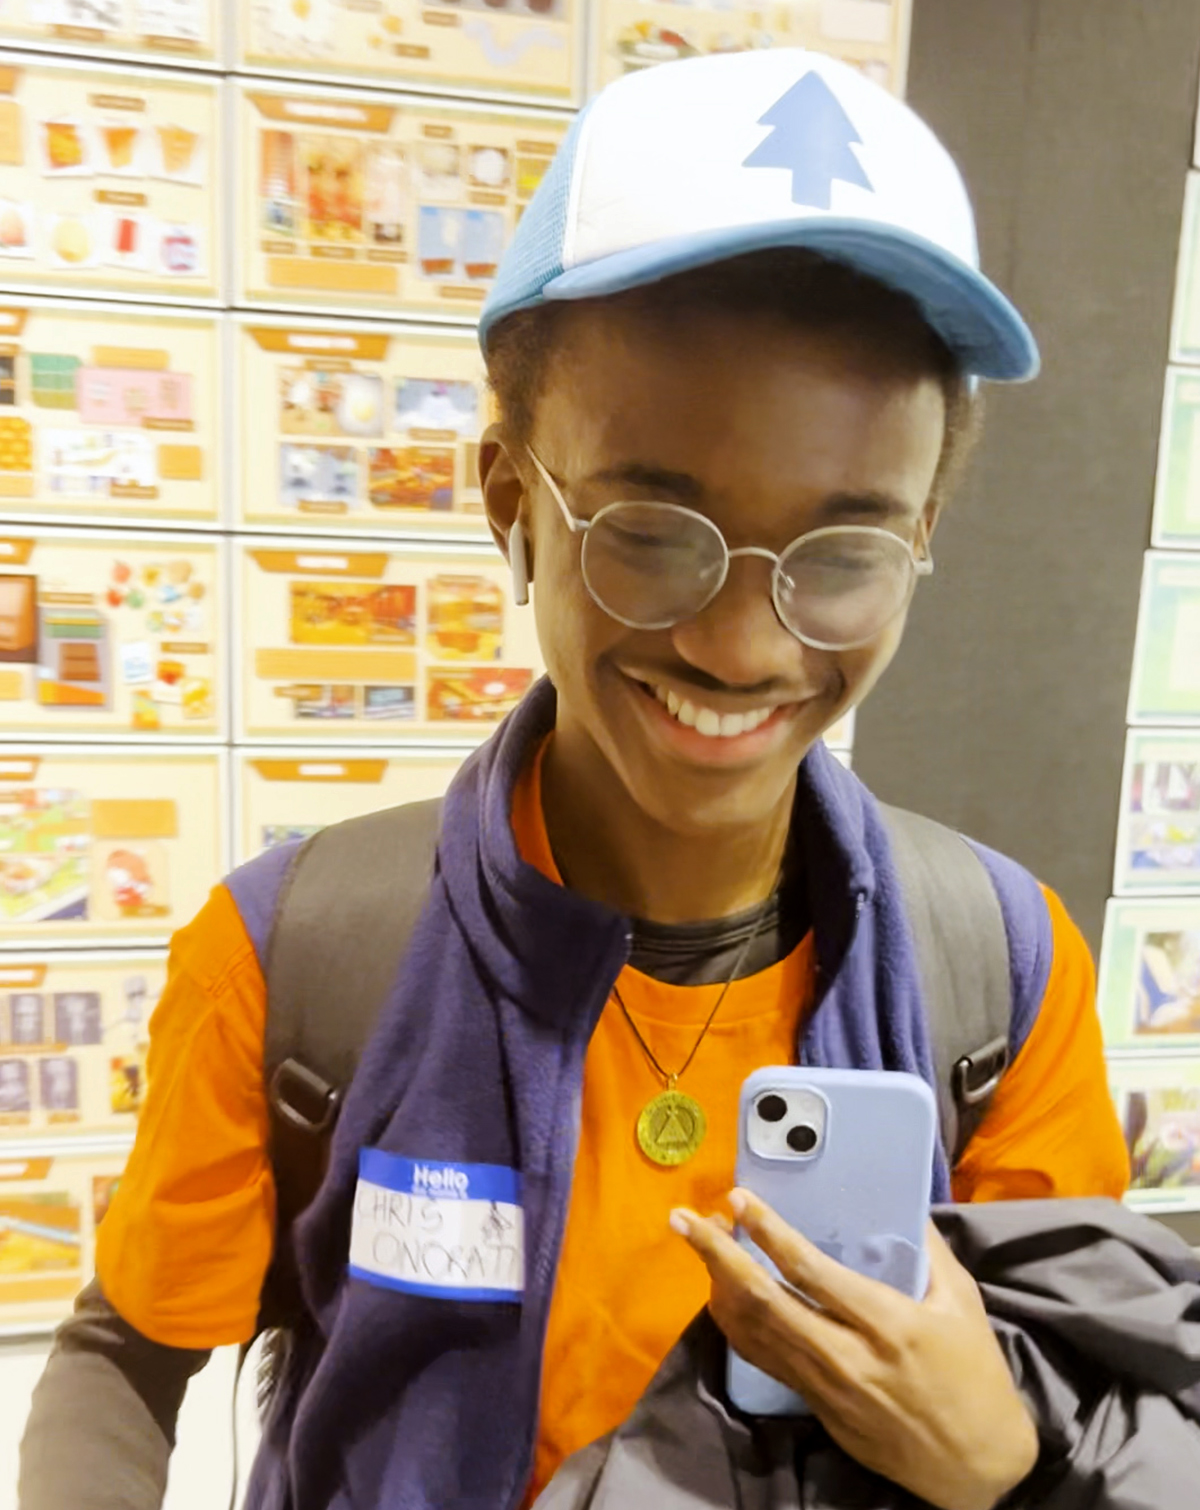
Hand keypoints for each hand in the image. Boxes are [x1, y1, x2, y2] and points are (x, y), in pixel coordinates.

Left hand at [671, 1191, 1037, 1509]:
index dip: (770, 1234)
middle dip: (717, 1256)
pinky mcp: (817, 1408)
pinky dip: (736, 1323)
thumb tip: (902, 1201)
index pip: (812, 1273)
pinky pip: (764, 1359)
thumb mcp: (963, 1306)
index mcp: (888, 1324)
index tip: (739, 1200)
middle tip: (685, 1219)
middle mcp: (847, 1356)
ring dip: (719, 1284)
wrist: (976, 1468)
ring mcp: (826, 1387)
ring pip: (754, 1332)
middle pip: (764, 1301)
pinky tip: (722, 1293)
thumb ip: (928, 1251)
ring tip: (701, 1243)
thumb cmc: (976, 1377)